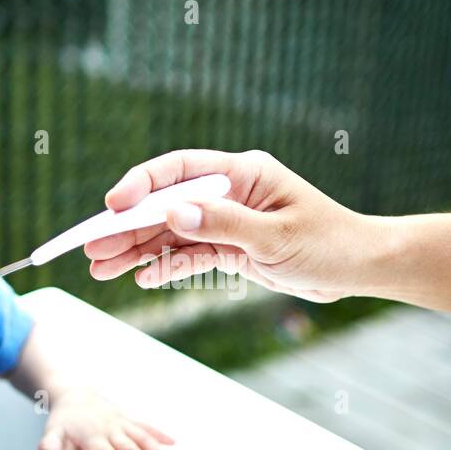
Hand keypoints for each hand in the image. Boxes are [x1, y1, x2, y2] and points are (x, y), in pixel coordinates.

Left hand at [37, 386, 174, 449]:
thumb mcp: (51, 434)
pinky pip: (145, 427)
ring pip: (141, 437)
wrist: (74, 395)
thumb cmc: (64, 420)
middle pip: (128, 448)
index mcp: (92, 436)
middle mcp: (109, 429)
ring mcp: (121, 423)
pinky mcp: (127, 420)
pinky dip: (159, 434)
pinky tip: (172, 443)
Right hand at [85, 149, 372, 302]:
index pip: (179, 171)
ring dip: (138, 250)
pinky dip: (165, 266)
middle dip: (127, 227)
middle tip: (90, 250)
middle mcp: (231, 192)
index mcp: (243, 173)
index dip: (141, 186)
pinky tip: (140, 278)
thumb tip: (172, 214)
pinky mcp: (233, 248)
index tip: (111, 207)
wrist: (360, 268)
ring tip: (101, 269)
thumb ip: (224, 225)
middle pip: (166, 204)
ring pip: (172, 233)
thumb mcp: (276, 237)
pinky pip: (190, 255)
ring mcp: (229, 220)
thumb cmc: (329, 243)